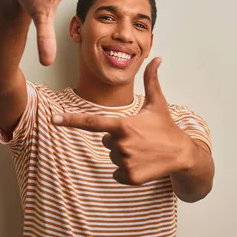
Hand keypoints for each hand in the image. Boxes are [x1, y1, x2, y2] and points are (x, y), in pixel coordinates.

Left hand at [51, 58, 194, 184]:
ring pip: (112, 157)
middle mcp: (121, 144)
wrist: (181, 154)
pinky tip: (142, 163)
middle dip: (118, 140)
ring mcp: (125, 162)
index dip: (71, 120)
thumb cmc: (166, 127)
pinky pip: (117, 173)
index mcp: (123, 125)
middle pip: (105, 142)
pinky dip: (127, 170)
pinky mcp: (130, 177)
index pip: (92, 122)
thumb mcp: (158, 103)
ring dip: (123, 155)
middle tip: (139, 138)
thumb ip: (151, 80)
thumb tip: (157, 58)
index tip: (54, 120)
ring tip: (142, 150)